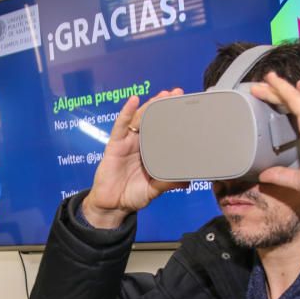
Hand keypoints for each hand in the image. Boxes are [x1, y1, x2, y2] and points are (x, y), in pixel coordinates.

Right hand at [83, 90, 186, 227]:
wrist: (112, 205)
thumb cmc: (132, 196)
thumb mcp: (154, 190)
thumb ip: (168, 183)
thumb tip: (187, 180)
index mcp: (152, 153)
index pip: (164, 131)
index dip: (173, 119)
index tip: (186, 108)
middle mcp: (140, 144)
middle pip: (153, 120)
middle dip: (163, 106)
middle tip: (177, 93)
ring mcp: (127, 143)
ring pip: (139, 119)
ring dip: (150, 105)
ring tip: (162, 95)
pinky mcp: (114, 145)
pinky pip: (120, 126)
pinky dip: (126, 112)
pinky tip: (134, 101)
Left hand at [249, 74, 299, 201]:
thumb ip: (282, 174)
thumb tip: (265, 175)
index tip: (298, 89)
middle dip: (287, 91)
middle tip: (271, 83)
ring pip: (296, 97)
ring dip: (279, 89)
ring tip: (263, 82)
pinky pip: (294, 98)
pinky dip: (282, 88)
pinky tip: (271, 80)